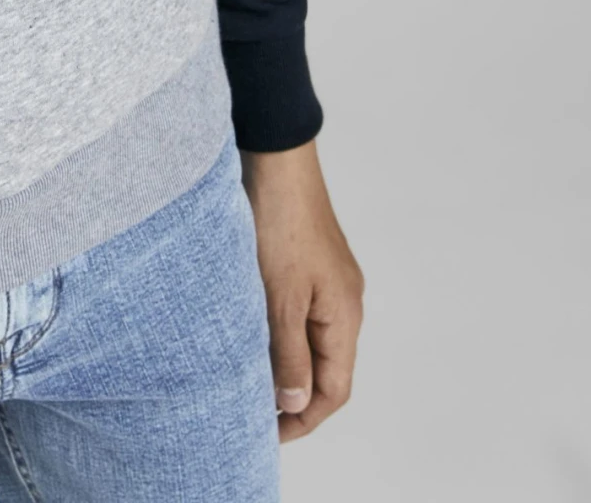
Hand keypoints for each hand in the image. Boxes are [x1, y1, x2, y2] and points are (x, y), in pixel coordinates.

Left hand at [239, 137, 363, 441]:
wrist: (276, 157)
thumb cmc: (280, 222)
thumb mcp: (279, 297)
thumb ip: (287, 353)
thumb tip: (295, 402)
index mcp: (344, 314)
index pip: (335, 389)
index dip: (304, 418)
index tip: (267, 433)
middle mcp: (344, 301)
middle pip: (326, 368)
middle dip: (293, 395)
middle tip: (252, 411)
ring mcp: (329, 280)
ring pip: (310, 340)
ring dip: (284, 362)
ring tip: (246, 376)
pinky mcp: (309, 263)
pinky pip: (300, 313)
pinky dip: (278, 332)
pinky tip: (248, 331)